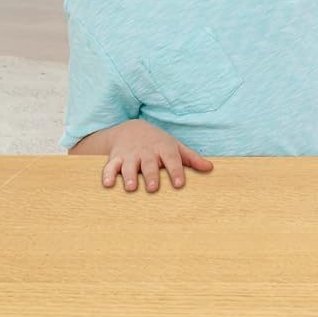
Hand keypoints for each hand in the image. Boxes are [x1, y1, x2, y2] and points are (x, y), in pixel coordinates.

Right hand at [99, 119, 213, 192]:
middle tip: (153, 188)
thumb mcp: (176, 147)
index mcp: (164, 149)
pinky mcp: (115, 157)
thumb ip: (192, 158)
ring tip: (131, 188)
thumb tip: (210, 168)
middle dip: (151, 175)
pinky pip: (110, 166)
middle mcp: (147, 152)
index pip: (172, 160)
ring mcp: (130, 155)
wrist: (132, 129)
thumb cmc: (159, 143)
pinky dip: (108, 174)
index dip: (176, 171)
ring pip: (128, 165)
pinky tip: (108, 184)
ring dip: (129, 176)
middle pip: (149, 164)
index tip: (179, 184)